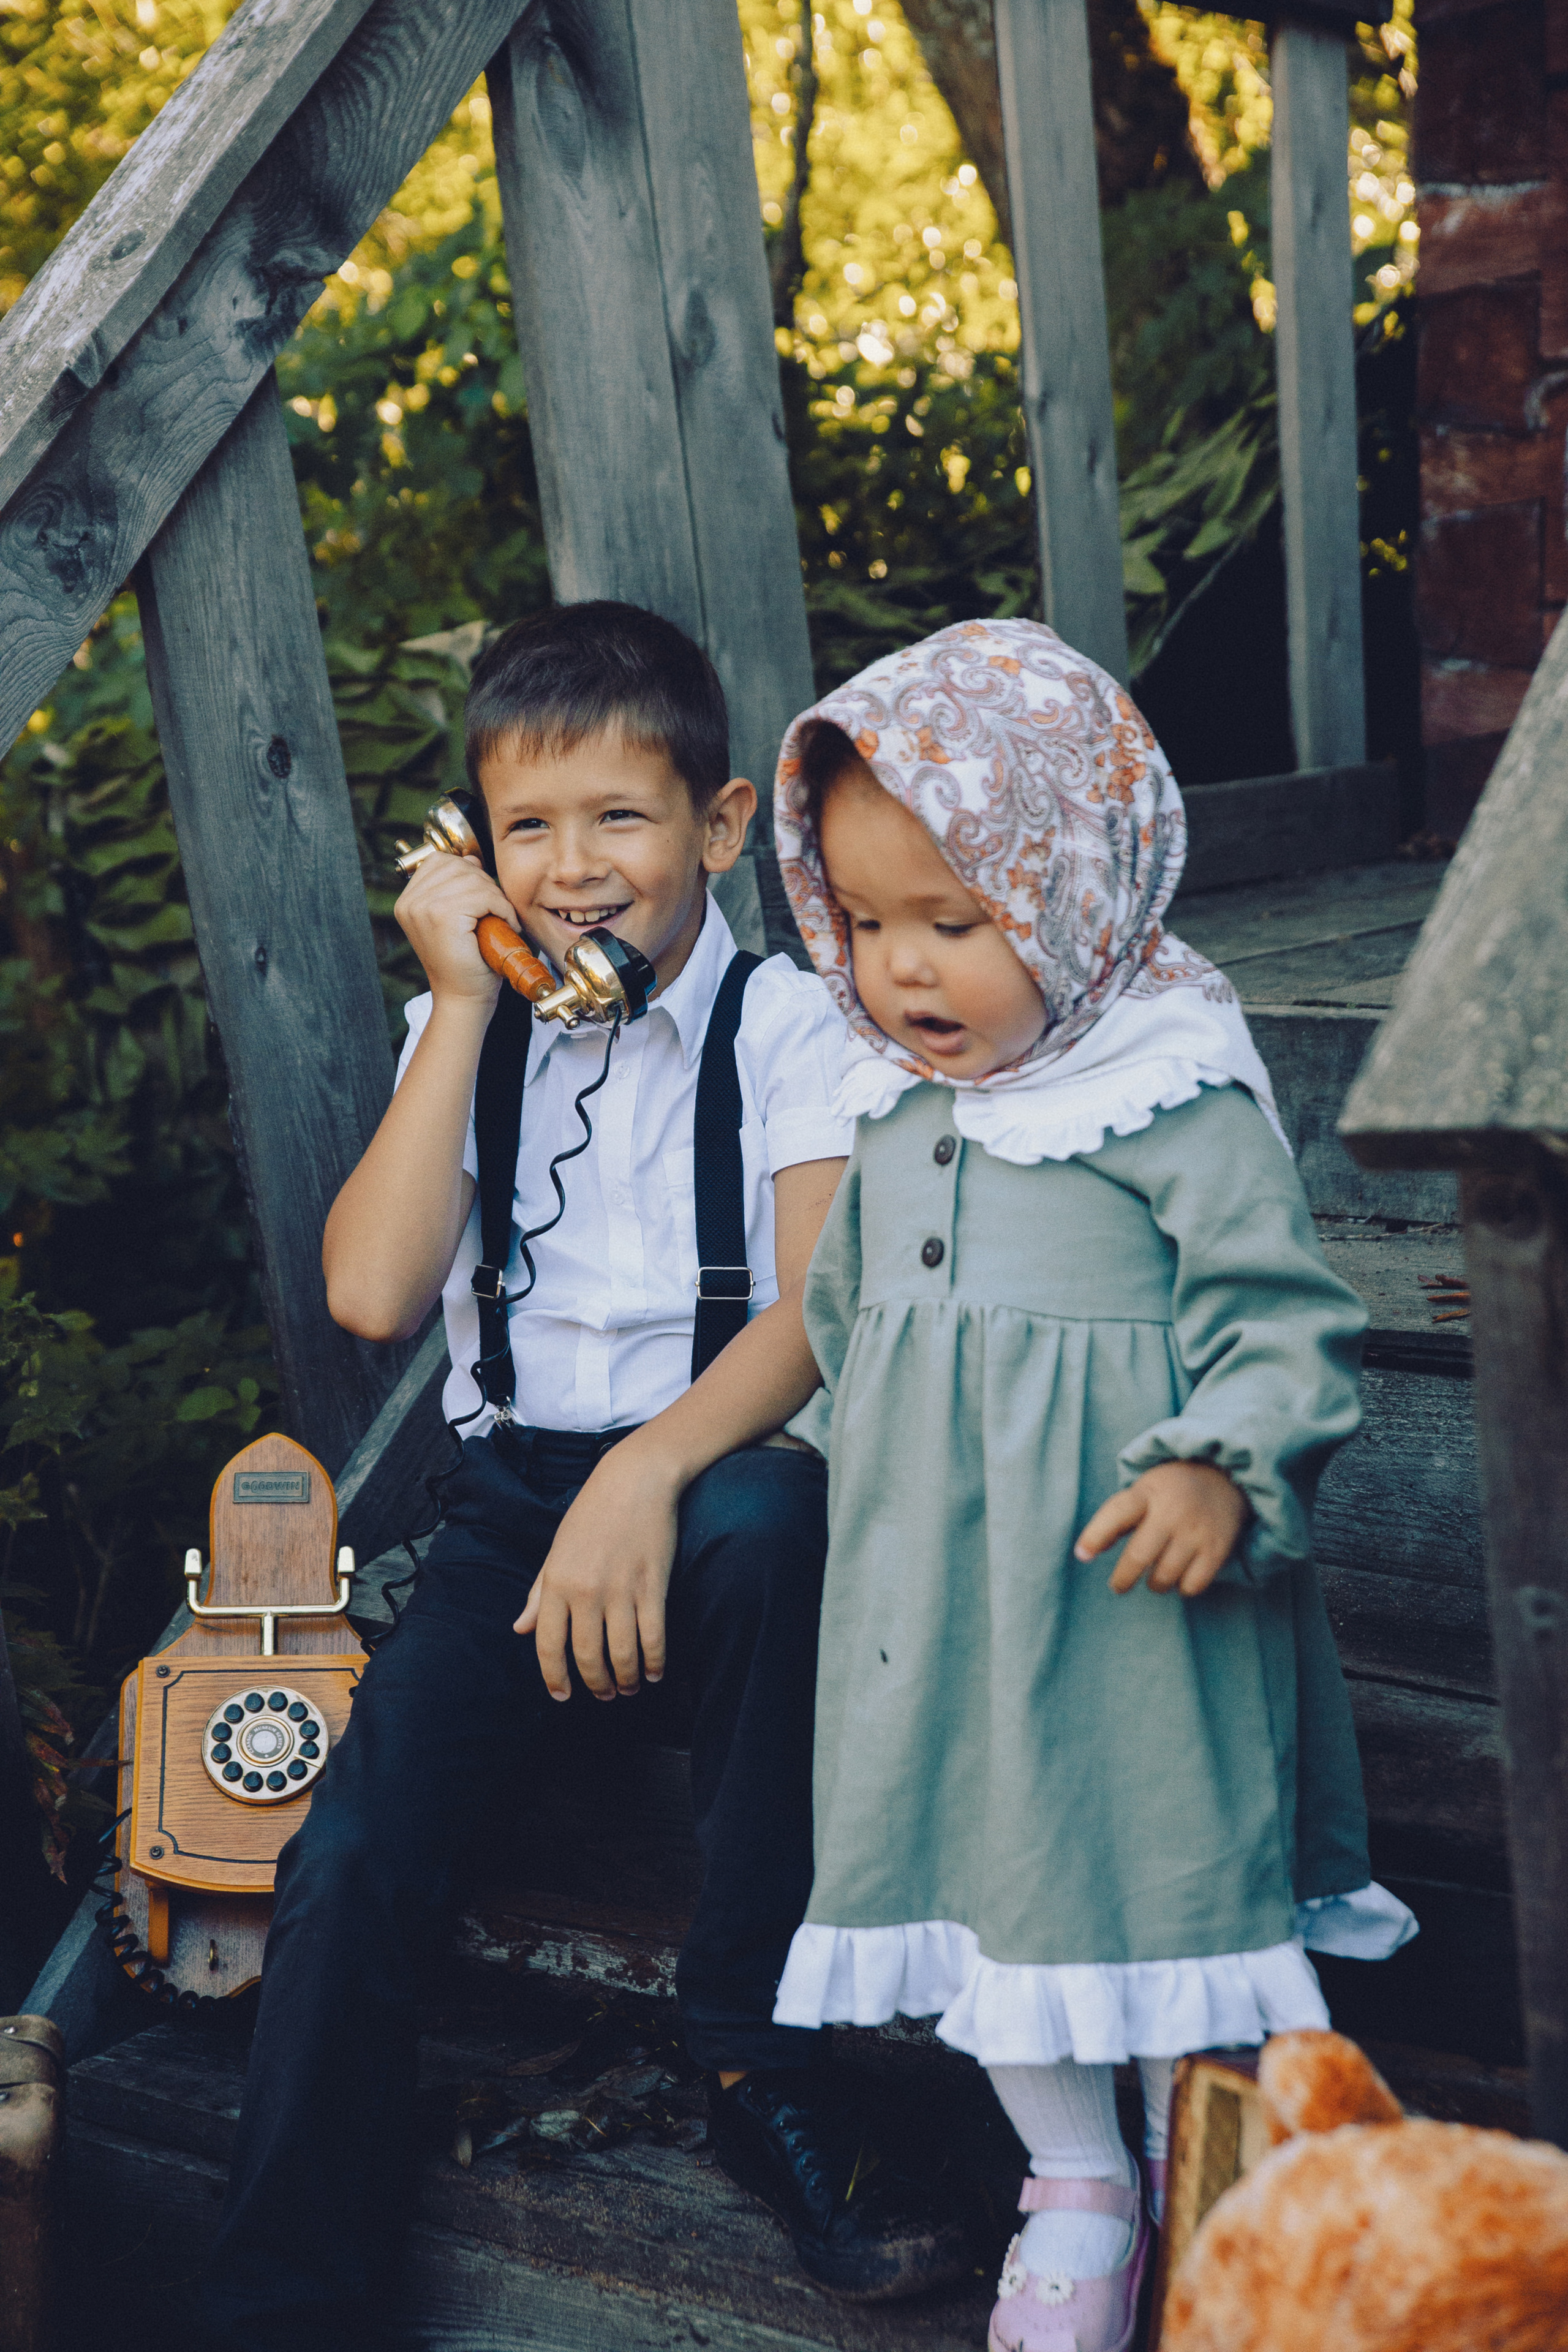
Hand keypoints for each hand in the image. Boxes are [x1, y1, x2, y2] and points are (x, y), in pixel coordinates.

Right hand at [394, 850, 517, 1004]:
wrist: (463, 999)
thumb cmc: (465, 962)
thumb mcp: (457, 918)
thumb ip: (457, 887)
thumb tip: (470, 858)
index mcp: (407, 901)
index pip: (441, 861)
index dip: (469, 874)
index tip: (481, 901)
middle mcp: (409, 902)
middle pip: (458, 866)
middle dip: (484, 884)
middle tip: (495, 911)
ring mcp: (422, 908)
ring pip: (473, 879)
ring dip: (495, 897)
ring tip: (500, 919)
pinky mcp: (441, 916)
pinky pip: (483, 895)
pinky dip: (501, 907)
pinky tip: (505, 924)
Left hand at [513, 1436, 679, 1699]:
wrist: (635, 1480)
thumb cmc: (592, 1514)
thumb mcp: (557, 1551)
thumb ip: (539, 1594)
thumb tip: (520, 1629)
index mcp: (556, 1582)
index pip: (548, 1645)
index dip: (555, 1678)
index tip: (563, 1696)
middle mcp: (585, 1591)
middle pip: (587, 1656)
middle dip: (596, 1684)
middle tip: (605, 1695)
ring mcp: (620, 1590)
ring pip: (621, 1654)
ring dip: (626, 1679)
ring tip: (630, 1687)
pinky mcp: (652, 1586)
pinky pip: (653, 1637)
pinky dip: (655, 1661)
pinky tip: (655, 1671)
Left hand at [1075, 1460, 1248, 1597]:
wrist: (1221, 1476)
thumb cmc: (1169, 1492)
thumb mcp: (1141, 1492)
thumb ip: (1114, 1520)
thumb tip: (1083, 1554)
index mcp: (1147, 1493)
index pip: (1117, 1513)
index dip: (1095, 1536)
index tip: (1082, 1555)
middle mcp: (1172, 1512)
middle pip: (1139, 1556)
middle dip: (1123, 1579)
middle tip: (1118, 1586)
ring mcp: (1196, 1531)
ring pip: (1164, 1576)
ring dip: (1154, 1584)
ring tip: (1154, 1576)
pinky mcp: (1217, 1549)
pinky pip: (1192, 1585)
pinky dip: (1182, 1587)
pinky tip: (1179, 1576)